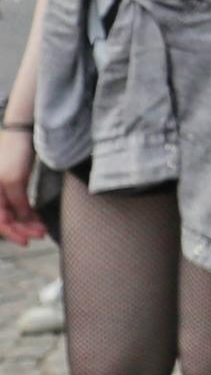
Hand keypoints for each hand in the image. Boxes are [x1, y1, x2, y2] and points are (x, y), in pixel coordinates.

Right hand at [0, 129, 42, 245]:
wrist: (23, 133)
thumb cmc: (14, 154)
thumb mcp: (15, 181)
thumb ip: (17, 203)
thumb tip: (22, 221)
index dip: (12, 233)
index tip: (27, 242)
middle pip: (6, 218)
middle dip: (23, 228)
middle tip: (41, 234)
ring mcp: (3, 189)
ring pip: (14, 213)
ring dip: (28, 222)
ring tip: (43, 229)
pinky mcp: (14, 185)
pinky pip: (19, 204)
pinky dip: (29, 213)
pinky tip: (38, 219)